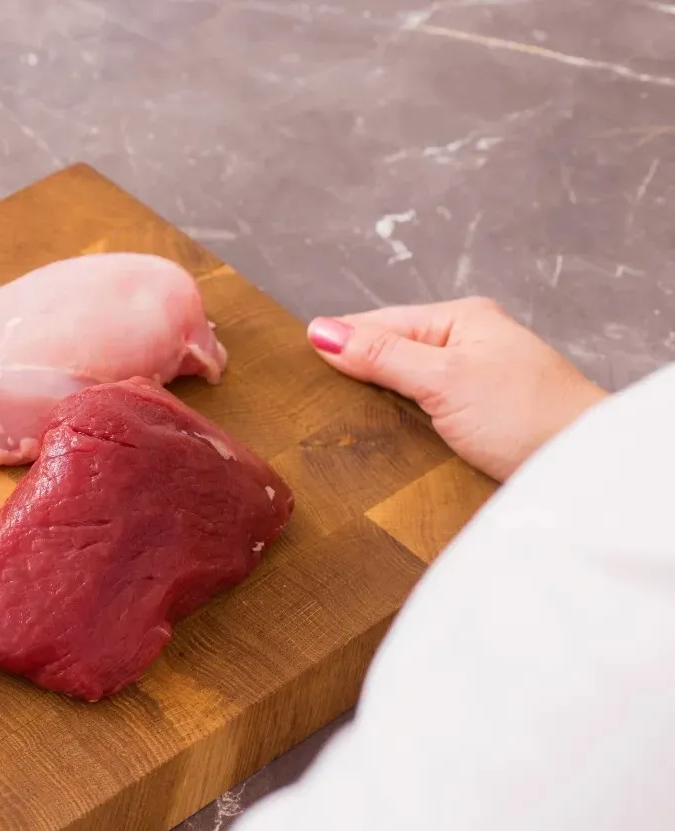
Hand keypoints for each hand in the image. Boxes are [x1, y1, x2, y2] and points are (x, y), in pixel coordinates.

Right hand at [307, 298, 606, 480]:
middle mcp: (465, 345)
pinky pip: (420, 413)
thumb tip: (322, 331)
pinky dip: (397, 425)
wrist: (581, 466)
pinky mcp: (474, 420)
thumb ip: (382, 355)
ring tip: (335, 424)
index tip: (293, 367)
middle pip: (388, 353)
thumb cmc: (526, 415)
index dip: (339, 343)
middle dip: (353, 376)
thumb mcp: (443, 379)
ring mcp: (471, 382)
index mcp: (460, 319)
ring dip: (374, 405)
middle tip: (308, 403)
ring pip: (402, 386)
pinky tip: (377, 440)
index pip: (380, 323)